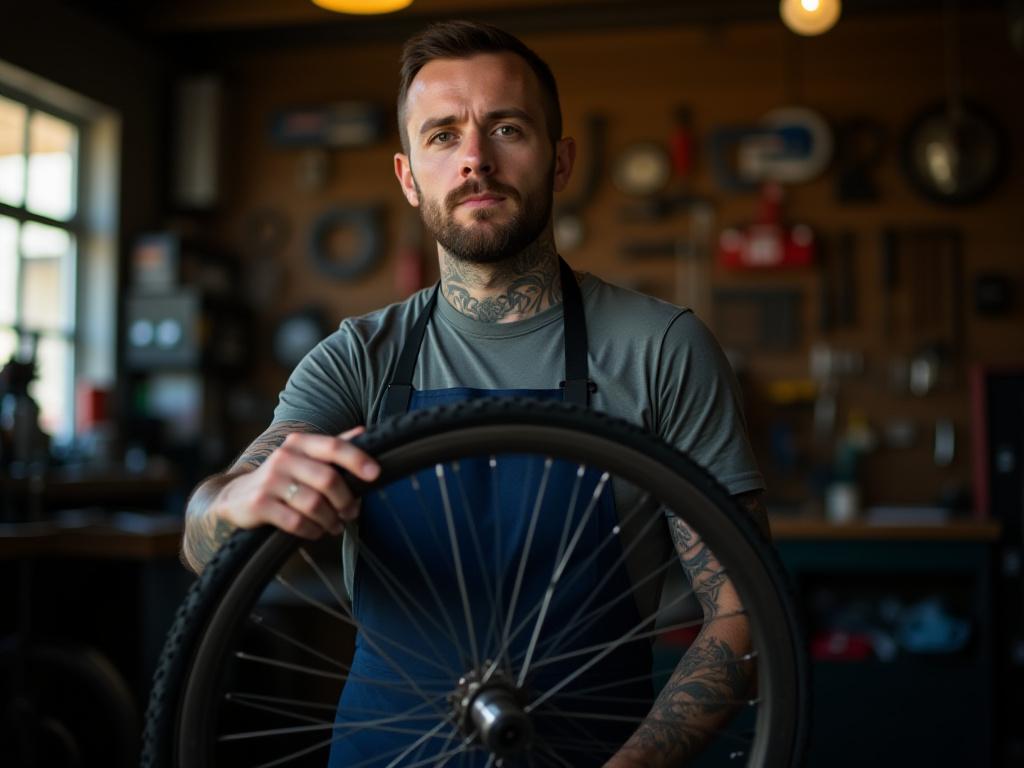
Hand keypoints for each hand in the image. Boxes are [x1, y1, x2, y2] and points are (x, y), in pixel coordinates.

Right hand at [211, 426, 378, 538]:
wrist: (237, 496)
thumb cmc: (283, 477)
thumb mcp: (305, 457)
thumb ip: (333, 447)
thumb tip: (364, 431)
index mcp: (299, 443)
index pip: (334, 446)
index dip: (357, 459)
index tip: (375, 474)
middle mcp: (283, 457)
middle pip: (328, 479)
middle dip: (346, 501)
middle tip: (351, 512)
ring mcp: (270, 481)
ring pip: (314, 504)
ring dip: (330, 520)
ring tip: (334, 525)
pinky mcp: (259, 504)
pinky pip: (296, 522)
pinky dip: (312, 530)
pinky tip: (315, 531)